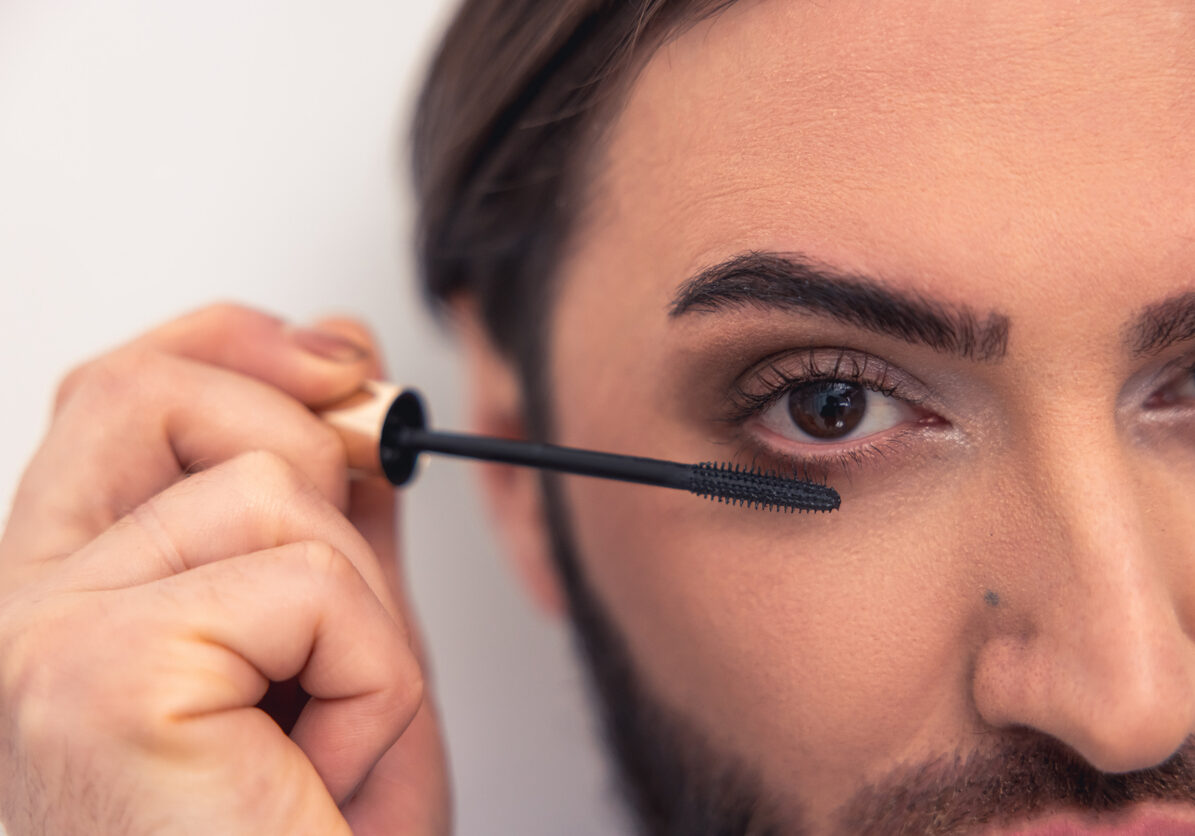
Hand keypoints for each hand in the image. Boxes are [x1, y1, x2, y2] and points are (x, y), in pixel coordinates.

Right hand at [0, 304, 449, 834]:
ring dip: (360, 629)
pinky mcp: (93, 676)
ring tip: (322, 752)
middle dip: (306, 457)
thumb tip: (347, 377)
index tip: (332, 357)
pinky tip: (320, 784)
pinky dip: (371, 686)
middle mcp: (14, 607)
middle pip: (158, 391)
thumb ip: (331, 520)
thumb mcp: (333, 652)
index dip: (228, 343)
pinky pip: (311, 587)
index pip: (119, 392)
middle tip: (338, 617)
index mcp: (61, 594)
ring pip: (275, 492)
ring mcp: (33, 637)